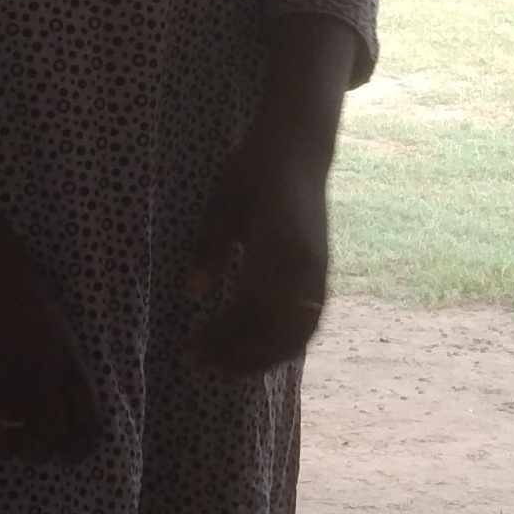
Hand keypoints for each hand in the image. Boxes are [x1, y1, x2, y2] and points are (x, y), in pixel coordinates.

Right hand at [0, 224, 102, 464]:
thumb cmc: (6, 276)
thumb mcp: (49, 316)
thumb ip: (54, 354)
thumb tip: (52, 387)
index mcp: (67, 356)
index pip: (90, 423)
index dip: (76, 450)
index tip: (55, 456)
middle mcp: (43, 368)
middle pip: (50, 439)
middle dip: (32, 454)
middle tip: (11, 444)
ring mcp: (6, 369)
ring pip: (10, 441)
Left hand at [188, 124, 330, 375]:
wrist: (298, 148)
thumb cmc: (252, 170)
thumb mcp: (222, 202)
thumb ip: (209, 246)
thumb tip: (192, 293)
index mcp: (279, 245)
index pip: (252, 309)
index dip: (223, 336)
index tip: (191, 346)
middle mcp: (306, 265)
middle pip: (277, 331)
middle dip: (239, 356)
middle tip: (199, 362)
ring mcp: (319, 272)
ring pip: (297, 333)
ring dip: (262, 357)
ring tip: (226, 365)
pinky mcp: (322, 274)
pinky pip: (309, 322)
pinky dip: (285, 344)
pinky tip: (258, 350)